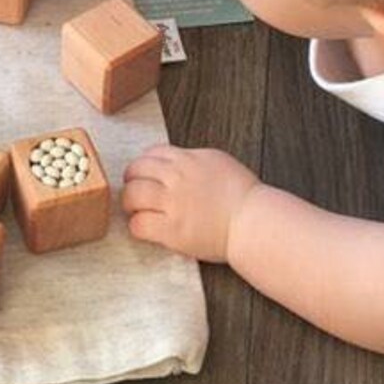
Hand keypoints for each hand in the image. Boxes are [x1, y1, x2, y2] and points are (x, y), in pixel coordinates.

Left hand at [122, 145, 259, 263]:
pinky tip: (145, 229)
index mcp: (187, 159)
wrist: (253, 222)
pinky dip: (137, 226)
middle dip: (131, 182)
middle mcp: (176, 177)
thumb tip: (176, 162)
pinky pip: (139, 224)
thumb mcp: (217, 162)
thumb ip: (192, 160)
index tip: (144, 176)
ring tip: (135, 211)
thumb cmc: (242, 196)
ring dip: (129, 204)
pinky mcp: (171, 229)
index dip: (143, 166)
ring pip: (131, 196)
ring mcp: (172, 203)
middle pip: (135, 171)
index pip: (150, 154)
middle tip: (134, 194)